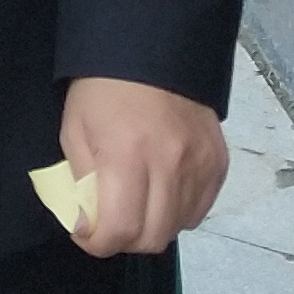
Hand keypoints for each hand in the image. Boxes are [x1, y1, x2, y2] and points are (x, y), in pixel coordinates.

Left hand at [57, 77, 227, 258]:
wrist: (152, 50)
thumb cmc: (103, 90)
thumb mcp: (75, 132)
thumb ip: (80, 184)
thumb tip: (88, 225)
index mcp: (127, 157)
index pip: (120, 231)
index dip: (97, 243)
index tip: (87, 232)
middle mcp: (169, 165)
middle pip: (152, 238)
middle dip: (125, 239)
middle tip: (111, 221)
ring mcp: (199, 164)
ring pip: (178, 227)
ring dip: (153, 226)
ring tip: (137, 204)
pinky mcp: (218, 161)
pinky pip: (200, 210)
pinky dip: (179, 211)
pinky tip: (163, 192)